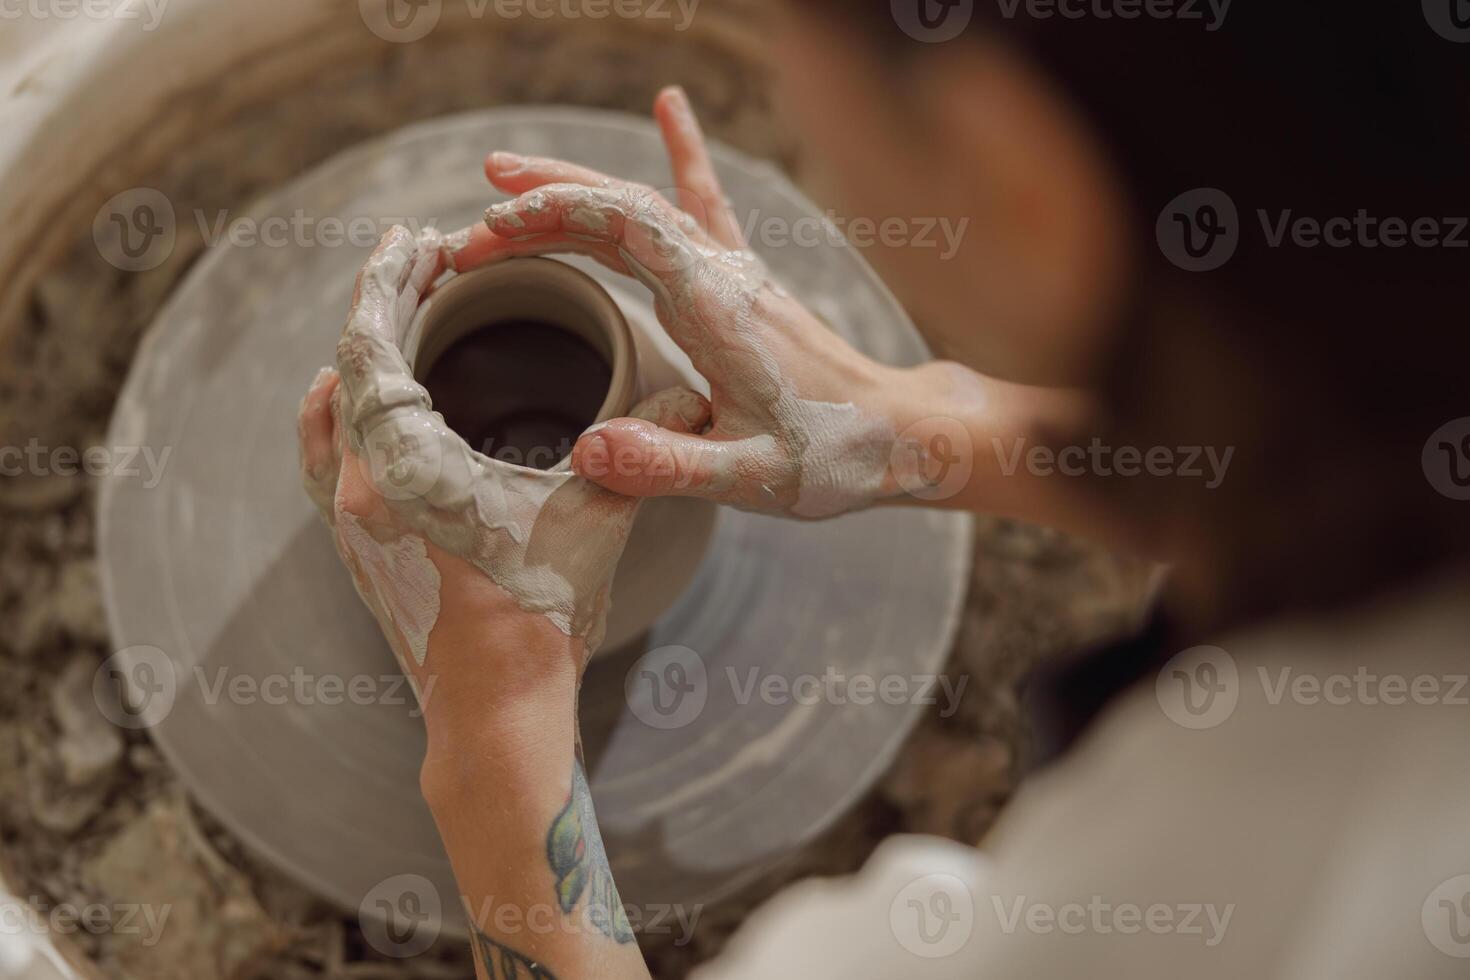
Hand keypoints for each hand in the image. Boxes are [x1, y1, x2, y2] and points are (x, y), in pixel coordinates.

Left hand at [297, 227, 709, 679]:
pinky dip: (341, 409)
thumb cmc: (540, 623)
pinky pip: (325, 456)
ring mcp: (346, 523)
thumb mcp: (595, 522)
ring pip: (328, 409)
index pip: (369, 346)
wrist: (495, 714)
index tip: (414, 236)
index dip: (388, 281)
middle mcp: (354, 490)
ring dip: (359, 353)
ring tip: (396, 311)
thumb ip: (638, 451)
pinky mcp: (354, 548)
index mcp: (400, 471)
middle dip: (380, 301)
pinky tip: (363, 399)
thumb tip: (693, 399)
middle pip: (345, 365)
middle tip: (416, 253)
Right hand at [472, 86, 918, 518]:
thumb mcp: (748, 478)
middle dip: (540, 207)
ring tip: (505, 177)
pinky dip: (682, 157)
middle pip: (622, 208)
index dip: (553, 217)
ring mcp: (735, 273)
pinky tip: (671, 108)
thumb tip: (584, 452)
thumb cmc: (832, 456)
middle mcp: (723, 275)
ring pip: (647, 205)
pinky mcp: (745, 284)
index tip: (487, 234)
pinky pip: (705, 206)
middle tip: (467, 230)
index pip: (625, 229)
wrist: (901, 434)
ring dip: (576, 190)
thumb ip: (669, 466)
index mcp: (716, 309)